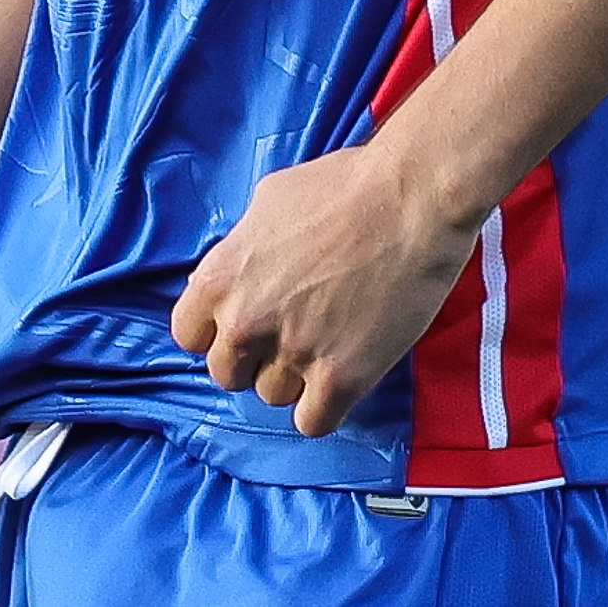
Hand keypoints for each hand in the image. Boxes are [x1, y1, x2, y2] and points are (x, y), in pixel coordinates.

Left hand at [171, 141, 475, 438]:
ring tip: (333, 340)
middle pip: (230, 374)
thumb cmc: (350, 185)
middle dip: (258, 357)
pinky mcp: (341, 378)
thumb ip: (242, 248)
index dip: (220, 330)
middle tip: (298, 330)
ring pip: (273, 396)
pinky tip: (346, 374)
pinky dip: (326, 406)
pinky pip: (313, 422)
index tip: (250, 322)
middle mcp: (245, 322)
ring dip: (298, 377)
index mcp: (219, 278)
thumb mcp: (271, 201)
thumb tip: (238, 272)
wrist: (417, 195)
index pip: (190, 336)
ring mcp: (292, 353)